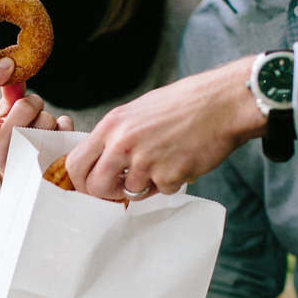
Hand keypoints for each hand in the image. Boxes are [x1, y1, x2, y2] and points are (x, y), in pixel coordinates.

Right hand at [0, 58, 73, 173]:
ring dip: (46, 116)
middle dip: (33, 101)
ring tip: (39, 126)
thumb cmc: (9, 135)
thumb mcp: (2, 115)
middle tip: (31, 107)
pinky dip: (62, 125)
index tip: (7, 63)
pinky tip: (53, 133)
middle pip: (24, 107)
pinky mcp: (46, 164)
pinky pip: (62, 130)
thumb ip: (7, 92)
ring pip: (46, 119)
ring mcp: (22, 160)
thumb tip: (17, 68)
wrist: (21, 174)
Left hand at [66, 56, 266, 199]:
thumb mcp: (136, 112)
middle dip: (107, 194)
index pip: (76, 163)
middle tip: (122, 189)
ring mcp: (146, 160)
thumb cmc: (181, 105)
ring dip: (146, 184)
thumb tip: (99, 165)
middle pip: (96, 187)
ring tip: (164, 161)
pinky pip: (161, 191)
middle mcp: (123, 143)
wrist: (221, 103)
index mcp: (112, 125)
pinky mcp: (169, 175)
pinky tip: (182, 159)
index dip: (80, 181)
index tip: (91, 186)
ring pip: (131, 191)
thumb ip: (115, 137)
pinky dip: (171, 182)